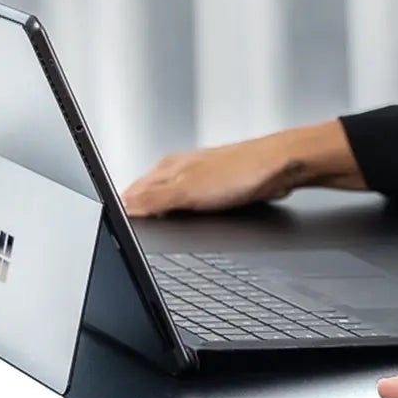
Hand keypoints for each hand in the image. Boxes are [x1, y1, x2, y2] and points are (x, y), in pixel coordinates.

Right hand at [121, 137, 296, 215]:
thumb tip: (124, 207)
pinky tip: (189, 219)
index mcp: (167, 168)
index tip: (118, 226)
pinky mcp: (217, 186)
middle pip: (148, 194)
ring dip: (161, 211)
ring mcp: (199, 176)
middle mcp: (180, 169)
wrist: (280, 168)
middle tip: (132, 229)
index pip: (132, 192)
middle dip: (139, 211)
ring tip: (155, 225)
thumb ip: (153, 200)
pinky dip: (185, 213)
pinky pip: (192, 202)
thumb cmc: (241, 172)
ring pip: (170, 197)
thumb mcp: (188, 192)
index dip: (123, 210)